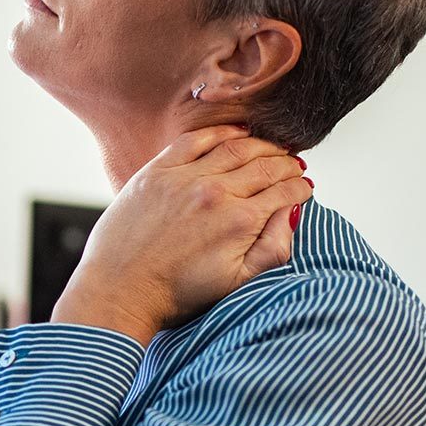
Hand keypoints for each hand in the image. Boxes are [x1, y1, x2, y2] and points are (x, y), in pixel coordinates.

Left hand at [53, 126, 314, 345]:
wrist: (120, 290)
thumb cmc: (177, 294)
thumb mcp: (238, 282)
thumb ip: (274, 249)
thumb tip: (290, 212)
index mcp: (239, 222)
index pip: (285, 192)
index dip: (301, 187)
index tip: (306, 187)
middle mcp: (215, 193)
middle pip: (265, 165)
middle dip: (287, 164)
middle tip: (295, 166)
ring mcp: (184, 178)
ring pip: (235, 147)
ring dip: (261, 145)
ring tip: (272, 150)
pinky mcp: (157, 171)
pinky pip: (195, 140)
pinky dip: (220, 132)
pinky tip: (236, 133)